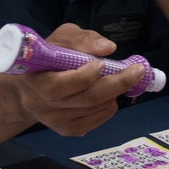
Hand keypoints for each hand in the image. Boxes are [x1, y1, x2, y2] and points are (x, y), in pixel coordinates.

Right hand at [12, 24, 144, 135]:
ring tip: (116, 78)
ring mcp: (56, 122)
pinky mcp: (68, 130)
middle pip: (87, 99)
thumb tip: (108, 48)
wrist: (31, 89)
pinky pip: (98, 119)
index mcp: (35, 81)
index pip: (60, 86)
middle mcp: (43, 106)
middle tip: (136, 71)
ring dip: (114, 92)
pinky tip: (108, 94)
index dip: (84, 76)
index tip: (101, 63)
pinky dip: (110, 105)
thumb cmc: (49, 58)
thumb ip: (83, 39)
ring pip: (96, 108)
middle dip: (117, 83)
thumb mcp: (61, 39)